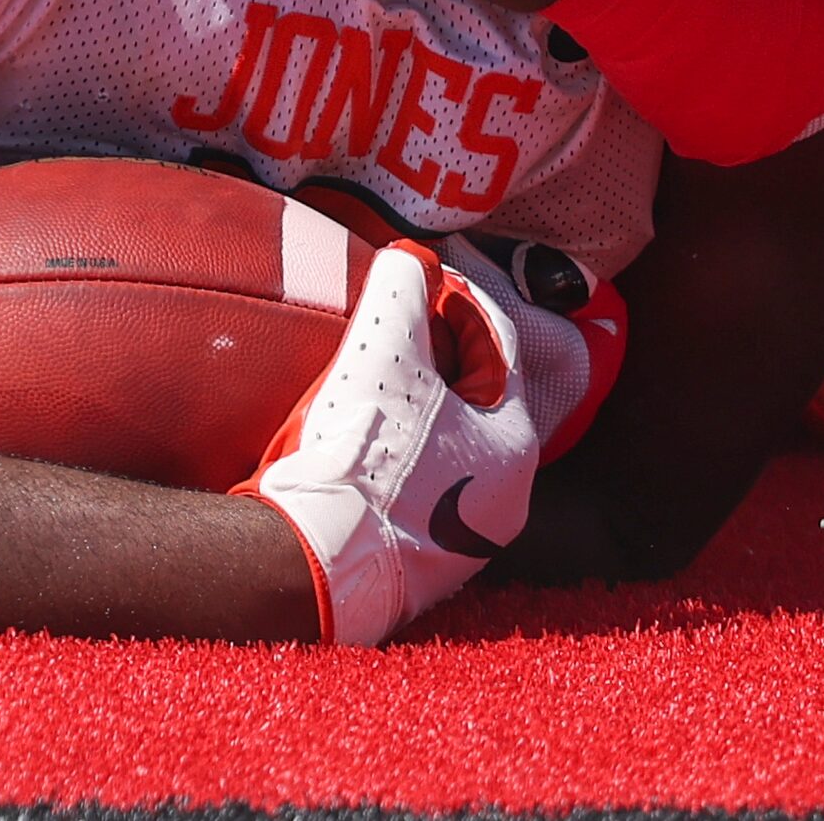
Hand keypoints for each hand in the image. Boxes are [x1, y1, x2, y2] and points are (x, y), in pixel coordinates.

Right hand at [231, 240, 537, 644]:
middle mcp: (500, 502)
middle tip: (391, 328)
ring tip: (365, 376)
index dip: (456, 306)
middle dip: (433, 358)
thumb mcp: (383, 349)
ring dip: (411, 408)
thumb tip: (409, 258)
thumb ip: (402, 291)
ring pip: (441, 448)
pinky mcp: (412, 565)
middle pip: (471, 401)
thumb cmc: (363, 451)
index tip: (417, 283)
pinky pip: (411, 488)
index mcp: (513, 447)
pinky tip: (352, 438)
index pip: (496, 350)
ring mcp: (457, 542)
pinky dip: (391, 454)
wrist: (310, 562)